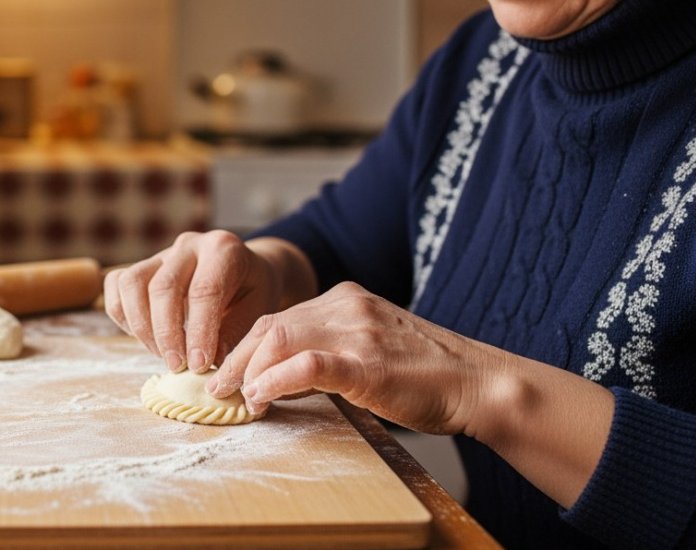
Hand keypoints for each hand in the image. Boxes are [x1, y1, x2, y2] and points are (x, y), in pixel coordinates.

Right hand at [104, 231, 286, 372]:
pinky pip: (116, 284)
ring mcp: (161, 253)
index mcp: (223, 249)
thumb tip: (207, 361)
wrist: (244, 270)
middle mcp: (189, 244)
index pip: (204, 290)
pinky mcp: (142, 265)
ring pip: (131, 283)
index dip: (199, 331)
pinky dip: (123, 315)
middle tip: (177, 366)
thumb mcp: (258, 309)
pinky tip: (146, 337)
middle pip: (163, 287)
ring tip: (161, 355)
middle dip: (167, 334)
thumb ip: (234, 332)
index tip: (199, 364)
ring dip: (141, 326)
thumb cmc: (252, 292)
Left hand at [209, 281, 501, 436]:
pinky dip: (274, 379)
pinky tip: (261, 397)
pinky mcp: (367, 364)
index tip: (230, 370)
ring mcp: (356, 332)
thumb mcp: (372, 347)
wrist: (479, 382)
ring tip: (234, 395)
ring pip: (279, 338)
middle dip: (236, 357)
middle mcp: (347, 307)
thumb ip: (331, 351)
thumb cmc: (427, 374)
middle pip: (270, 325)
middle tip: (217, 385)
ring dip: (247, 370)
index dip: (247, 345)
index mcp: (346, 299)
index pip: (280, 316)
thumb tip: (285, 376)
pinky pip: (307, 364)